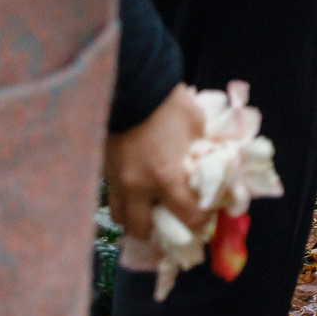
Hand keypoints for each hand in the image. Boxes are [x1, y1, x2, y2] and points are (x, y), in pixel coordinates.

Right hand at [104, 83, 211, 242]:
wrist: (132, 84)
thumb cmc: (169, 103)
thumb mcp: (197, 126)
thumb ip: (203, 150)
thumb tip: (213, 162)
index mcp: (165, 177)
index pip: (186, 216)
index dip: (200, 221)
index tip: (206, 215)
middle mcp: (136, 186)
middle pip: (141, 229)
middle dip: (158, 231)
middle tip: (171, 220)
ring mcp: (115, 178)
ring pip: (119, 216)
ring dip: (135, 218)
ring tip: (149, 209)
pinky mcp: (103, 167)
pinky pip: (111, 194)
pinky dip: (124, 198)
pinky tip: (135, 187)